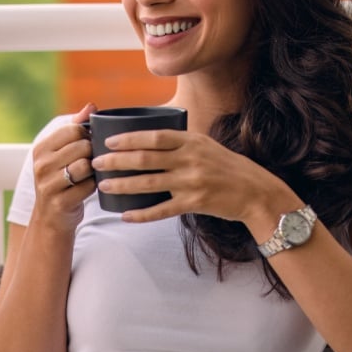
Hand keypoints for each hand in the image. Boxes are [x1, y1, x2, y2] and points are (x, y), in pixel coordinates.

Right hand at [30, 103, 96, 229]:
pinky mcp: (60, 202)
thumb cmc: (61, 179)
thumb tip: (91, 105)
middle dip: (92, 154)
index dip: (88, 135)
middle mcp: (41, 164)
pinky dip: (93, 187)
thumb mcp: (62, 152)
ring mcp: (48, 184)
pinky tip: (88, 189)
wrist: (51, 218)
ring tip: (90, 175)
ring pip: (85, 166)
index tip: (89, 144)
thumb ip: (76, 127)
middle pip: (82, 146)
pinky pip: (89, 186)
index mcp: (41, 148)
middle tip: (91, 162)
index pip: (73, 129)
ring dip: (94, 171)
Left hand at [91, 128, 300, 224]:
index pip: (154, 136)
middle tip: (95, 163)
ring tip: (104, 185)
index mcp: (192, 141)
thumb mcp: (206, 146)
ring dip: (123, 185)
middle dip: (116, 161)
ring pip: (149, 183)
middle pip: (146, 158)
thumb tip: (149, 138)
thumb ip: (180, 142)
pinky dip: (142, 213)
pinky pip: (162, 210)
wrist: (256, 192)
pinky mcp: (195, 203)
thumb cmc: (227, 167)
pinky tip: (126, 215)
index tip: (108, 141)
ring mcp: (192, 182)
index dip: (129, 138)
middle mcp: (191, 159)